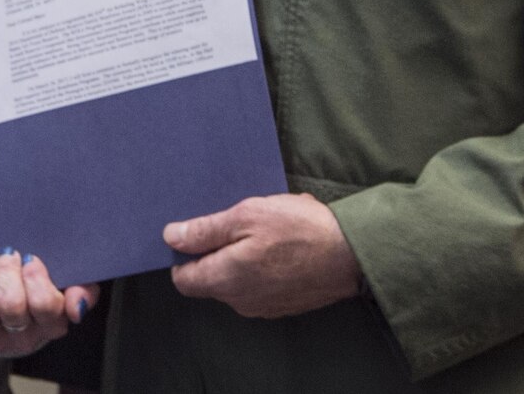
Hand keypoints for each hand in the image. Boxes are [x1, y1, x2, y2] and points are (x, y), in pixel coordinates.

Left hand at [0, 249, 100, 359]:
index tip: (30, 258)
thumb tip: (76, 308)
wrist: (8, 303)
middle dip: (7, 270)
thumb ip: (83, 290)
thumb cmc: (41, 287)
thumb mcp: (69, 284)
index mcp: (51, 325)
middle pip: (11, 305)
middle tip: (8, 254)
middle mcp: (21, 337)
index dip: (36, 278)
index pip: (45, 306)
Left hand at [164, 193, 360, 317]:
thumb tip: (171, 237)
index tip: (194, 232)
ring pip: (235, 281)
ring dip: (239, 257)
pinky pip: (258, 285)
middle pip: (209, 279)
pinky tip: (278, 244)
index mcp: (225, 281)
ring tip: (262, 230)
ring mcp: (263, 306)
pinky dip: (260, 266)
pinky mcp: (283, 304)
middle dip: (214, 252)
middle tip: (234, 222)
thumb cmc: (298, 230)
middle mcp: (240, 301)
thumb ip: (205, 230)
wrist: (352, 254)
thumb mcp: (246, 216)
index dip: (182, 255)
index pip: (183, 279)